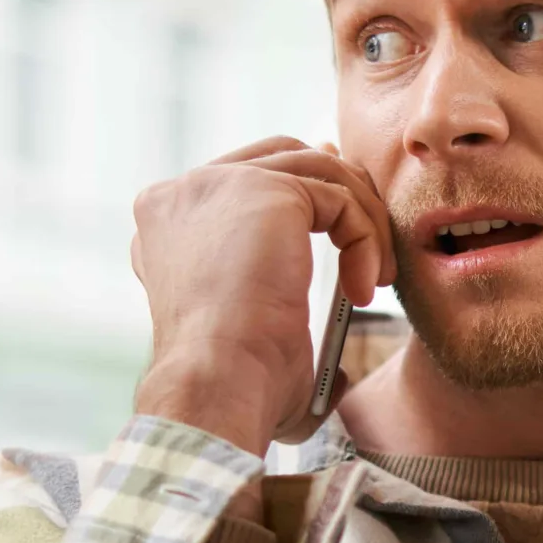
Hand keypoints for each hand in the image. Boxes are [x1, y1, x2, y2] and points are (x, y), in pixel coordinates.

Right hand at [130, 136, 393, 454]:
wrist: (218, 384)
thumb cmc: (232, 386)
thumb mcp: (247, 335)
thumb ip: (280, 308)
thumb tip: (345, 317)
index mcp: (167, 223)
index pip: (243, 179)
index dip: (302, 196)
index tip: (344, 232)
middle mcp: (185, 193)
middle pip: (282, 156)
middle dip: (338, 193)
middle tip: (371, 244)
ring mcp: (220, 184)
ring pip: (319, 172)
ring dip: (362, 222)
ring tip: (375, 281)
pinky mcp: (265, 189)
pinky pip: (339, 197)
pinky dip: (366, 238)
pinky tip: (361, 289)